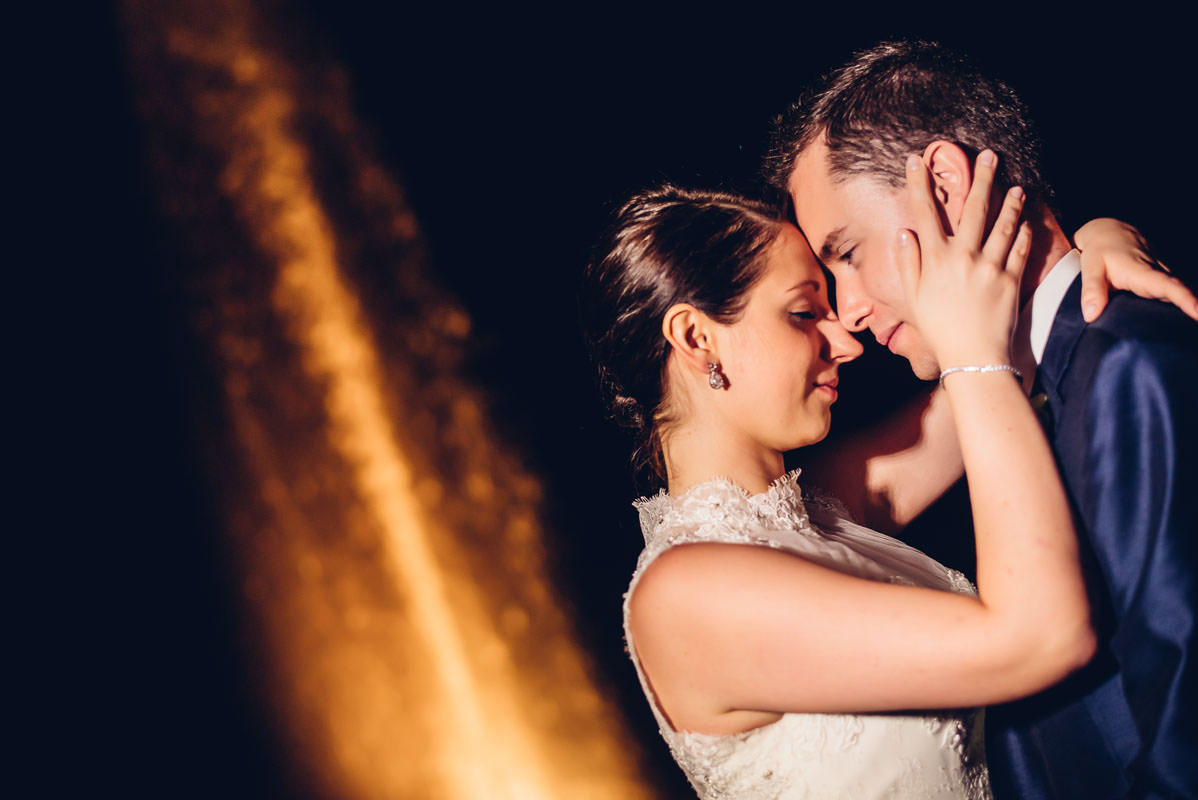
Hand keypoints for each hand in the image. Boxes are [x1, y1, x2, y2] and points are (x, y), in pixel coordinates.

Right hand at [897, 150, 1031, 367]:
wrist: (972, 356)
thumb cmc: (939, 329)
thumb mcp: (914, 298)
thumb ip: (909, 263)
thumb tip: (904, 233)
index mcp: (935, 260)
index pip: (924, 213)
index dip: (919, 184)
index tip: (916, 161)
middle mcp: (963, 257)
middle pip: (972, 208)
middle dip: (981, 178)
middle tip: (989, 156)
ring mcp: (990, 266)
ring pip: (1003, 223)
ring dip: (1010, 201)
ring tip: (1017, 187)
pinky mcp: (1011, 279)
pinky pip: (1020, 247)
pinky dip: (1023, 232)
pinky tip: (1026, 220)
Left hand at [1075, 218, 1197, 321]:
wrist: (1109, 232)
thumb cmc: (1100, 251)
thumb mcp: (1090, 268)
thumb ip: (1092, 290)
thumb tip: (1091, 315)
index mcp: (1143, 272)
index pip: (1169, 286)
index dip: (1185, 299)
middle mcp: (1158, 273)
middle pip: (1181, 292)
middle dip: (1195, 308)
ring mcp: (1162, 275)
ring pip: (1178, 292)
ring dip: (1189, 307)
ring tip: (1194, 326)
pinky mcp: (1161, 279)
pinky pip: (1173, 292)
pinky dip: (1180, 302)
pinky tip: (1183, 320)